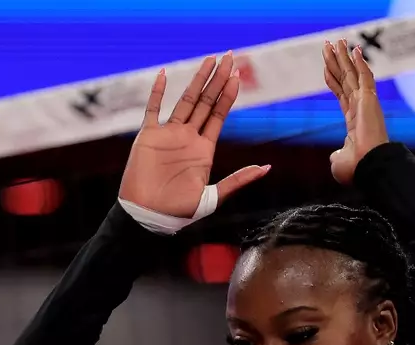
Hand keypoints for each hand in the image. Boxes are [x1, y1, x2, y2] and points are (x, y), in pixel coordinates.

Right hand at [118, 51, 268, 217]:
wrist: (147, 218)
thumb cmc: (178, 213)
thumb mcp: (213, 198)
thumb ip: (238, 180)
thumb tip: (267, 167)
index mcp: (203, 150)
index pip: (219, 115)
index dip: (228, 95)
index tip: (237, 75)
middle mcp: (187, 138)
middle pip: (205, 102)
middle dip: (218, 79)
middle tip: (229, 56)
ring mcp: (168, 135)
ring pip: (184, 100)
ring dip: (197, 80)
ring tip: (209, 59)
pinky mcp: (148, 137)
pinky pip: (153, 109)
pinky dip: (157, 91)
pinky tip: (165, 73)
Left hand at [324, 39, 390, 184]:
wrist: (367, 167)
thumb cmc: (356, 168)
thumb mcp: (339, 161)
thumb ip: (337, 154)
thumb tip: (335, 155)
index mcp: (353, 119)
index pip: (341, 92)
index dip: (333, 78)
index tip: (327, 65)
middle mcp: (359, 108)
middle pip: (345, 78)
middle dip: (337, 61)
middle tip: (329, 44)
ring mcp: (365, 103)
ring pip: (353, 74)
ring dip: (344, 56)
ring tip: (337, 40)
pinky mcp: (370, 100)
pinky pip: (365, 77)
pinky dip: (360, 63)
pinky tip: (354, 49)